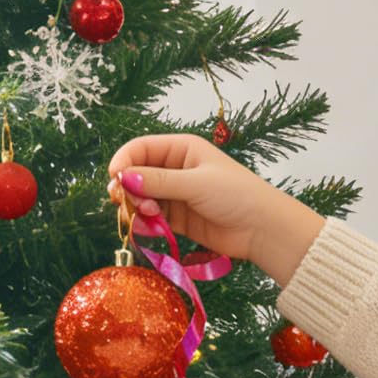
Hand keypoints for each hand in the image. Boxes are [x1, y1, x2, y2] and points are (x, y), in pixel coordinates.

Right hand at [105, 134, 323, 284]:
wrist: (262, 229)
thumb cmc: (236, 194)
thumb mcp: (196, 183)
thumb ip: (158, 181)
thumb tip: (123, 177)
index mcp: (181, 149)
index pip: (141, 148)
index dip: (124, 161)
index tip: (114, 178)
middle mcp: (174, 169)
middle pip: (136, 174)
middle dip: (128, 188)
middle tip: (125, 203)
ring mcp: (174, 194)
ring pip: (140, 197)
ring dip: (137, 207)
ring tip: (150, 216)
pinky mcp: (176, 219)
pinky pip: (149, 218)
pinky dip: (144, 223)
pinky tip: (150, 228)